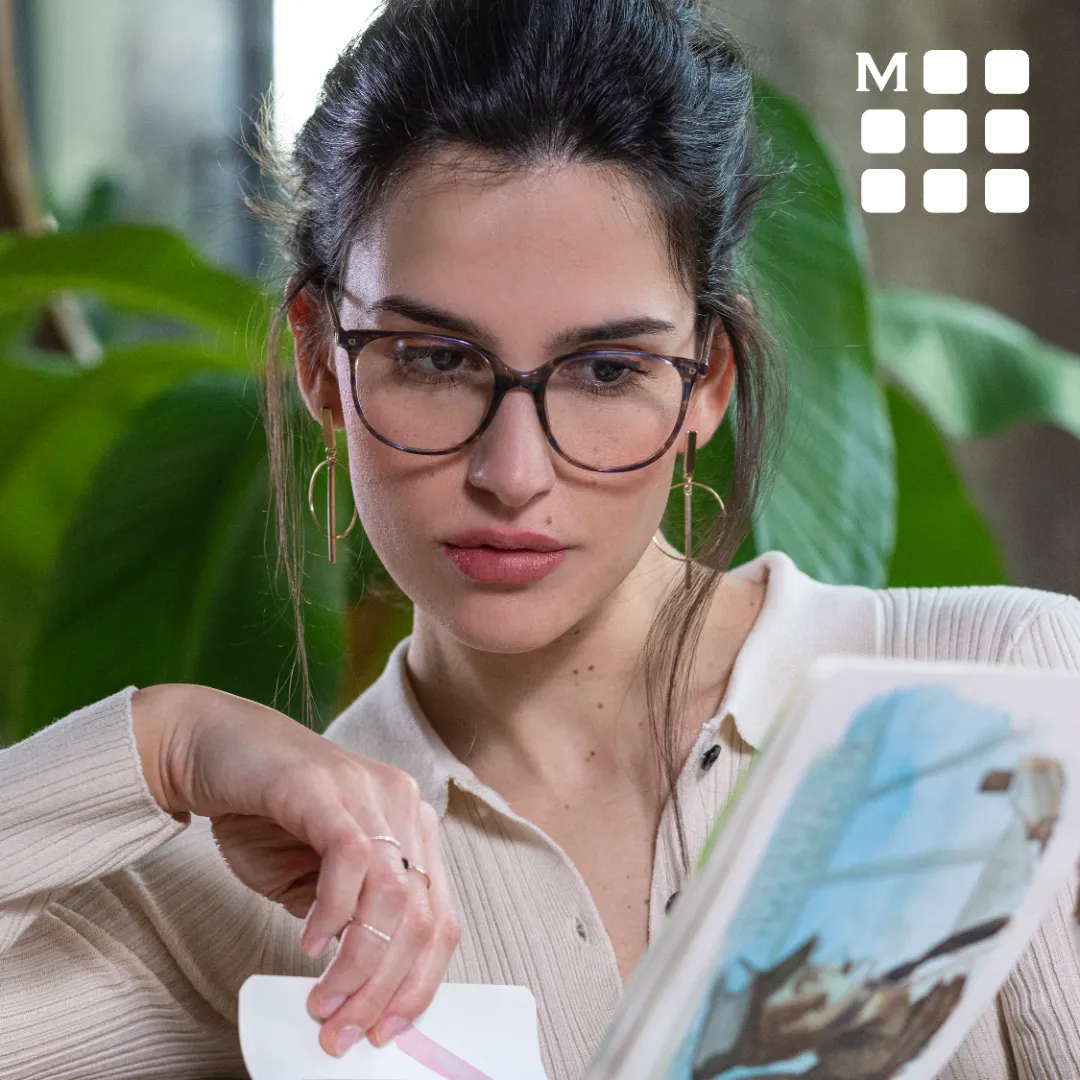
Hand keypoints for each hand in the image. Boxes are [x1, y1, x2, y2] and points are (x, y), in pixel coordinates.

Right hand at [131, 683, 460, 1056]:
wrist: (213, 750)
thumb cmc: (266, 817)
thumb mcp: (317, 884)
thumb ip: (348, 924)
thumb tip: (362, 994)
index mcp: (412, 829)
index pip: (440, 918)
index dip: (418, 983)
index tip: (385, 1032)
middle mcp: (403, 805)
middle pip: (422, 915)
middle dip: (384, 988)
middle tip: (342, 1032)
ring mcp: (368, 789)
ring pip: (394, 895)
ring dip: (358, 964)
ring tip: (322, 1000)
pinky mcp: (325, 786)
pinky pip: (350, 858)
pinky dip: (333, 913)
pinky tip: (309, 943)